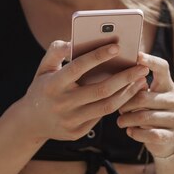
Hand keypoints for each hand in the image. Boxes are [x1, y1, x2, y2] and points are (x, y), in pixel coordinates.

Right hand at [17, 40, 149, 141]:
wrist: (29, 123)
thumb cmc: (43, 87)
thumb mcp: (43, 67)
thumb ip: (56, 51)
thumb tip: (72, 40)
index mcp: (53, 84)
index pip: (78, 67)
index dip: (98, 56)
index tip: (117, 46)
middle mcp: (62, 104)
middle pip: (100, 90)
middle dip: (125, 77)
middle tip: (143, 66)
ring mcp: (70, 120)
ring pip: (106, 106)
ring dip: (128, 92)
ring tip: (141, 78)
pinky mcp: (77, 132)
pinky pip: (102, 116)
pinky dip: (119, 103)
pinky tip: (130, 91)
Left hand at [116, 52, 173, 157]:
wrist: (164, 138)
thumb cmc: (147, 110)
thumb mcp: (144, 96)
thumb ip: (135, 86)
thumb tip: (117, 73)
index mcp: (166, 84)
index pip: (162, 68)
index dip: (151, 61)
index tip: (138, 56)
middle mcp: (173, 99)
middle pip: (144, 97)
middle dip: (126, 104)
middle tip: (118, 108)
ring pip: (144, 117)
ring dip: (128, 120)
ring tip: (120, 121)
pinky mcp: (171, 135)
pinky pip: (150, 134)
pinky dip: (136, 133)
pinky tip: (130, 131)